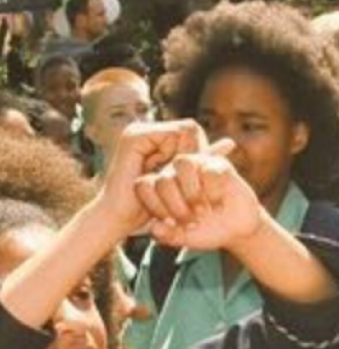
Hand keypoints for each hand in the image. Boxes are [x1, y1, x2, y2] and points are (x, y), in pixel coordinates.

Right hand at [98, 119, 207, 237]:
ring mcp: (138, 132)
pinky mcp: (135, 136)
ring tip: (194, 176)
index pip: (190, 134)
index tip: (203, 177)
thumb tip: (230, 142)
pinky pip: (171, 135)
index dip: (201, 152)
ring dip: (192, 154)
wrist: (118, 219)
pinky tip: (179, 172)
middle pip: (189, 130)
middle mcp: (145, 132)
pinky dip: (180, 153)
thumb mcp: (180, 183)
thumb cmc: (145, 208)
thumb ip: (202, 160)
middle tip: (204, 176)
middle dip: (199, 153)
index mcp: (154, 140)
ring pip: (183, 131)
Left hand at [134, 142, 265, 252]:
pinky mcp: (217, 164)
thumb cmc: (203, 232)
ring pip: (182, 162)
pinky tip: (218, 203)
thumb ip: (167, 235)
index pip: (143, 186)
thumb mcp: (182, 238)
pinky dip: (213, 190)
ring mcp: (195, 166)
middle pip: (162, 178)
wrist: (234, 230)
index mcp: (159, 190)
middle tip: (191, 222)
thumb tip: (155, 228)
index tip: (170, 224)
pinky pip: (209, 169)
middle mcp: (174, 174)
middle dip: (175, 205)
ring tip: (202, 212)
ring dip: (191, 192)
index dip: (154, 206)